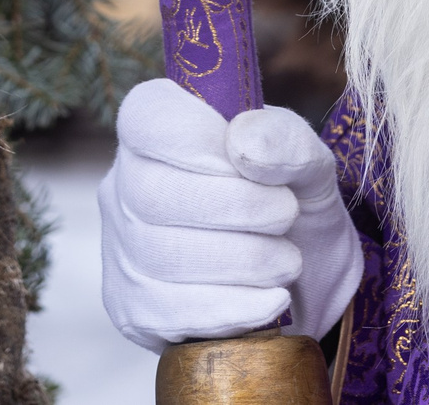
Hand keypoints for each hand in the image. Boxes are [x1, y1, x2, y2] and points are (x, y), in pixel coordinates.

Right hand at [98, 78, 363, 350]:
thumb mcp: (307, 162)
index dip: (200, 140)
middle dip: (236, 208)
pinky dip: (234, 307)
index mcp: (156, 128)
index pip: (148, 118)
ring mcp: (121, 249)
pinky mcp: (132, 308)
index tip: (251, 164)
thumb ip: (286, 140)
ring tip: (287, 260)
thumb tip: (245, 142)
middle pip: (153, 195)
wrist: (305, 281)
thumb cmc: (291, 203)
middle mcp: (124, 184)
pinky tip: (273, 300)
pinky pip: (170, 311)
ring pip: (163, 256)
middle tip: (286, 214)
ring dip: (244, 261)